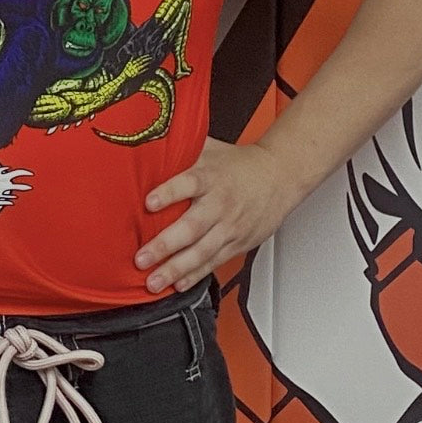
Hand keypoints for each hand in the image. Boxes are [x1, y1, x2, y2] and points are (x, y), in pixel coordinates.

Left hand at [135, 139, 289, 292]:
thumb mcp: (210, 149)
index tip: (148, 202)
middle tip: (141, 258)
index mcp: (211, 177)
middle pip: (192, 227)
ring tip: (154, 281)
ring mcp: (229, 227)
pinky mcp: (237, 244)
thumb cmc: (239, 164)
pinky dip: (196, 275)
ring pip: (202, 252)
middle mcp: (220, 204)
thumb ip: (182, 148)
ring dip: (176, 268)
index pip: (188, 183)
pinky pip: (214, 262)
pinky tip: (179, 284)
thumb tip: (148, 138)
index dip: (168, 193)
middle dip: (165, 245)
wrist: (279, 177)